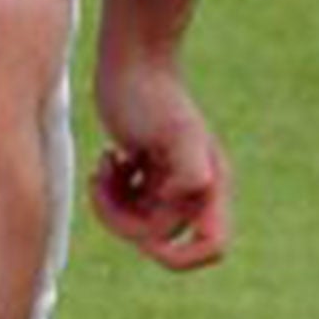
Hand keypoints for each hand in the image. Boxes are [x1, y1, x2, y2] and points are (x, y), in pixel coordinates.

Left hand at [90, 60, 230, 269]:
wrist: (133, 61)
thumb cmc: (151, 93)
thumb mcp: (173, 130)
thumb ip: (190, 167)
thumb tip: (185, 198)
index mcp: (207, 184)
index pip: (213, 245)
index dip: (185, 257)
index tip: (149, 238)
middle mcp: (193, 187)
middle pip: (157, 237)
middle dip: (122, 218)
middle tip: (104, 182)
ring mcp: (168, 180)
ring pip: (138, 222)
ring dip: (112, 205)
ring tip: (104, 168)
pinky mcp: (146, 170)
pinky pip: (128, 203)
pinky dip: (110, 191)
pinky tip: (109, 158)